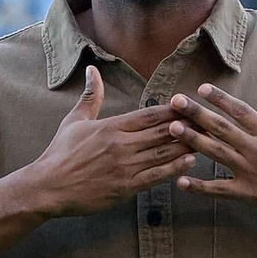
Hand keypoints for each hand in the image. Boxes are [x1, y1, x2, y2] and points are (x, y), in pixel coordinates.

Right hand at [25, 66, 193, 217]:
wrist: (48, 187)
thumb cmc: (60, 154)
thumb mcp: (74, 121)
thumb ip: (91, 96)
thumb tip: (93, 70)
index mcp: (111, 127)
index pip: (149, 114)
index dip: (172, 109)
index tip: (189, 103)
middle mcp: (121, 144)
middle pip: (162, 132)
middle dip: (187, 125)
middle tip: (208, 120)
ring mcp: (125, 166)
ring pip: (163, 152)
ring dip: (187, 145)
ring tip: (207, 139)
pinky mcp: (126, 187)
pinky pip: (156, 175)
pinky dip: (175, 167)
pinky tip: (190, 161)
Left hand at [169, 83, 256, 226]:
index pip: (241, 111)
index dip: (220, 99)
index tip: (202, 88)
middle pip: (221, 127)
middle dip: (196, 113)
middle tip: (175, 101)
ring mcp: (251, 172)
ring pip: (215, 152)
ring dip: (192, 140)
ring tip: (171, 129)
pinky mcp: (249, 194)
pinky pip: (219, 189)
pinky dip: (199, 186)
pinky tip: (180, 181)